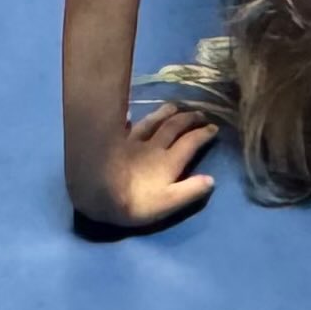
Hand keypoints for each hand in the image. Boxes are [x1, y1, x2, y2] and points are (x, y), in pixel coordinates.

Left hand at [76, 104, 217, 228]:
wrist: (96, 194)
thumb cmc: (134, 204)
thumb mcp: (167, 203)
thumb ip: (189, 191)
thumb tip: (211, 179)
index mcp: (168, 161)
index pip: (191, 142)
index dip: (204, 134)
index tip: (214, 127)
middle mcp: (152, 146)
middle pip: (173, 127)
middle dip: (189, 118)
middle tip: (200, 113)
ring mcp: (132, 141)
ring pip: (151, 121)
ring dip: (164, 113)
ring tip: (174, 105)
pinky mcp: (113, 141)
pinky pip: (124, 126)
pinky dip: (129, 119)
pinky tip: (129, 113)